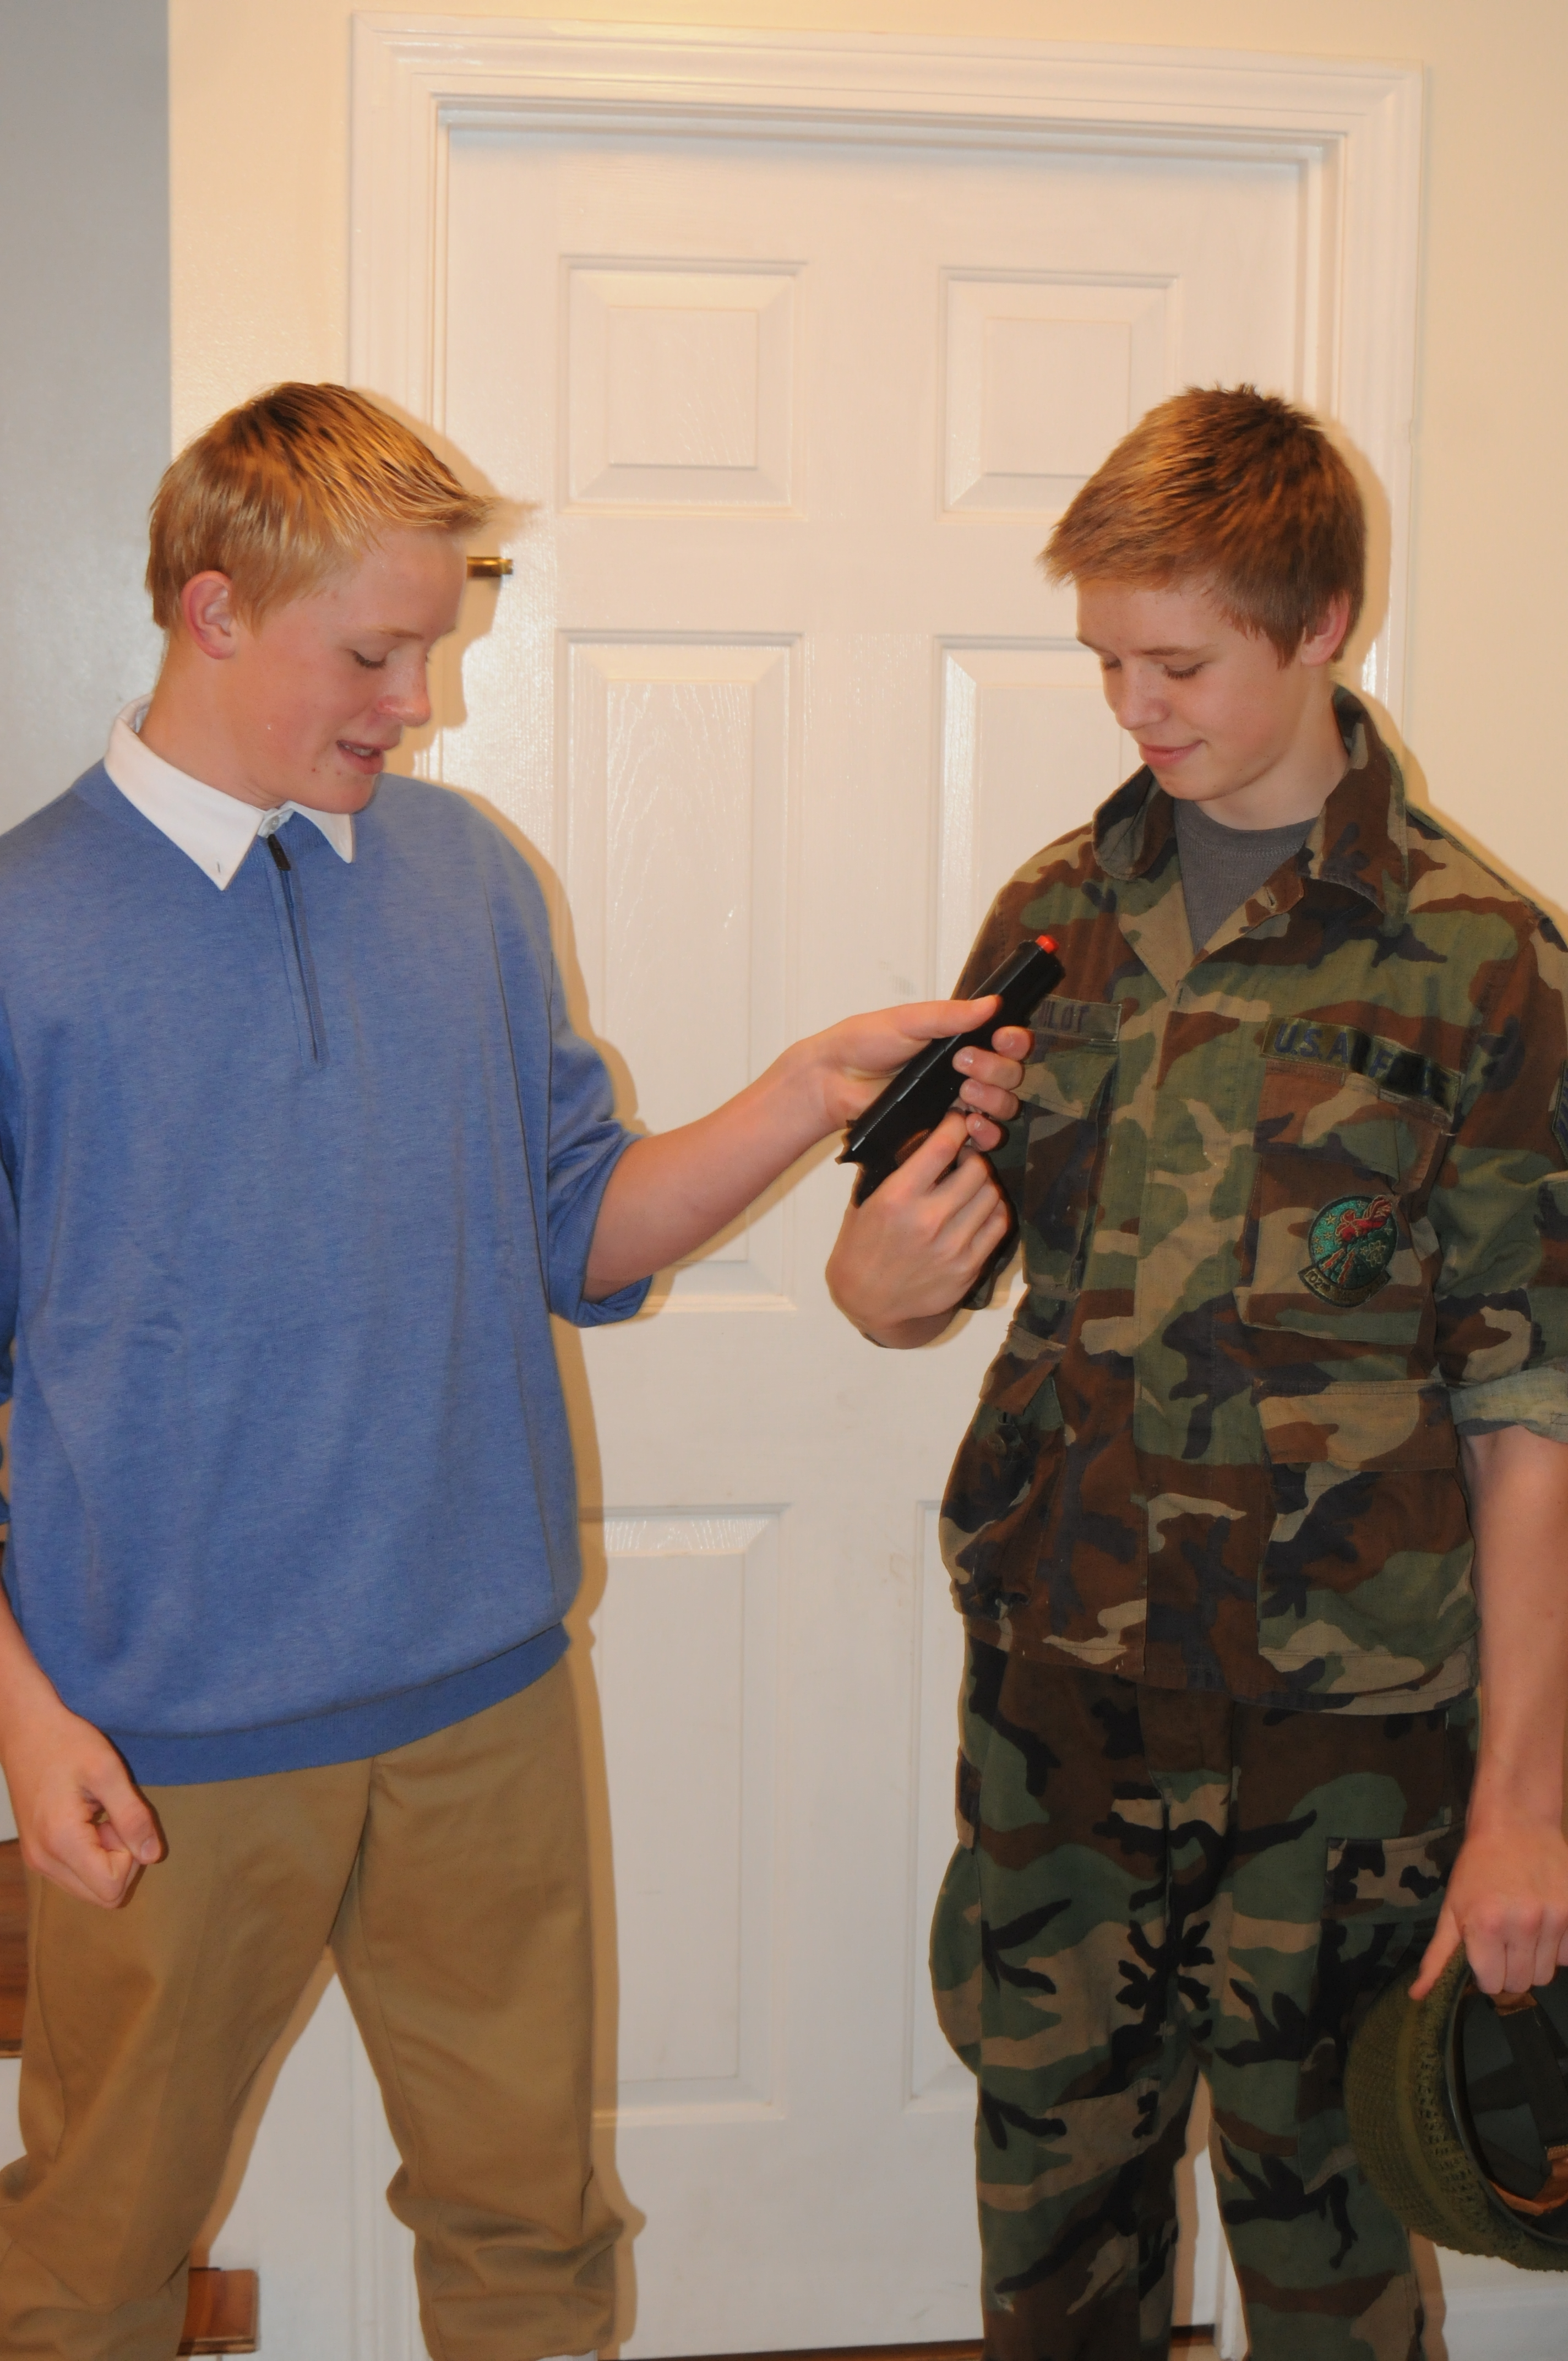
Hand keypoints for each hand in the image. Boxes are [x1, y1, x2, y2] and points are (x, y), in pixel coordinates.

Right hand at [2, 1684, 163, 1908]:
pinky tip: (87, 1818)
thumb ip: (133, 1816)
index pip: (112, 1888)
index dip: (130, 1856)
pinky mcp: (38, 1853)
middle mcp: (44, 1861)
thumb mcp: (109, 1771)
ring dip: (107, 1857)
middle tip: (111, 1817)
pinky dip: (92, 1854)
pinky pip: (77, 1874)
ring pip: (91, 1888)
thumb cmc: (67, 1743)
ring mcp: (38, 1860)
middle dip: (120, 1860)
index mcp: (61, 1842)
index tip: (120, 1819)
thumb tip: (152, 1856)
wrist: (26, 1729)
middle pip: (102, 1895)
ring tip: (97, 1814)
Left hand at [806, 998, 1028, 1147]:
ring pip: (1003, 1105)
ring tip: (965, 1093)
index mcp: (961, 1039)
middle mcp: (966, 1070)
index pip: (1006, 1041)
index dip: (1013, 1041)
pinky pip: (983, 1137)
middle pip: (1010, 1074)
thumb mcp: (907, 1021)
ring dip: (994, 1099)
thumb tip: (992, 1003)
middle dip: (996, 1069)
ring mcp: (958, 1101)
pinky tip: (969, 1124)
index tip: (1002, 1038)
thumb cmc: (865, 1043)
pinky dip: (986, 1133)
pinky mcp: (946, 1129)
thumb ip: (949, 1015)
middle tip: (963, 1064)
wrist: (834, 1079)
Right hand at [827, 1109, 1012, 1343]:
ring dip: (983, 1183)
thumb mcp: (865, 1199)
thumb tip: (926, 1133)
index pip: (942, 1147)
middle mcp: (928, 1220)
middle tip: (962, 1159)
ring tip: (969, 1185)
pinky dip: (992, 1210)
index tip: (956, 1122)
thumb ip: (895, 1167)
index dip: (955, 1126)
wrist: (868, 1300)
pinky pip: (998, 1224)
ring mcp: (952, 1246)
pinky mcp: (969, 1267)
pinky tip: (977, 1209)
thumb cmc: (862, 1245)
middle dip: (971, 1157)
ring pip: (992, 1194)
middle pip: (976, 1169)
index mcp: (897, 1198)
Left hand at [1410, 1818, 1567, 1997]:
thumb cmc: (1477, 1867)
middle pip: (1521, 1984)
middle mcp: (1522, 1926)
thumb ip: (1437, 1956)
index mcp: (1485, 1926)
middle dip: (1509, 1970)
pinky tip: (1544, 1925)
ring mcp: (1553, 1920)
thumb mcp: (1451, 1908)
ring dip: (1533, 1961)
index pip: (1491, 1984)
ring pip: (1546, 1974)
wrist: (1517, 1824)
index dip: (1486, 1973)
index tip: (1484, 1955)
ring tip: (1522, 1932)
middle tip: (1503, 1944)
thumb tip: (1417, 1995)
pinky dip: (1557, 1949)